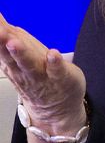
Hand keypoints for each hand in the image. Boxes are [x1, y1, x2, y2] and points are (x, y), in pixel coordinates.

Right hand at [0, 14, 86, 135]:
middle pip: (10, 55)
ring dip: (21, 53)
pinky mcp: (61, 79)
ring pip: (29, 64)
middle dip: (2, 41)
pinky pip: (57, 72)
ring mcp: (42, 75)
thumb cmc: (36, 75)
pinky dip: (55, 63)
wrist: (56, 107)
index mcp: (12, 61)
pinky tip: (53, 54)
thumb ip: (9, 35)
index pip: (1, 44)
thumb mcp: (18, 55)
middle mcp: (23, 69)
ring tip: (14, 43)